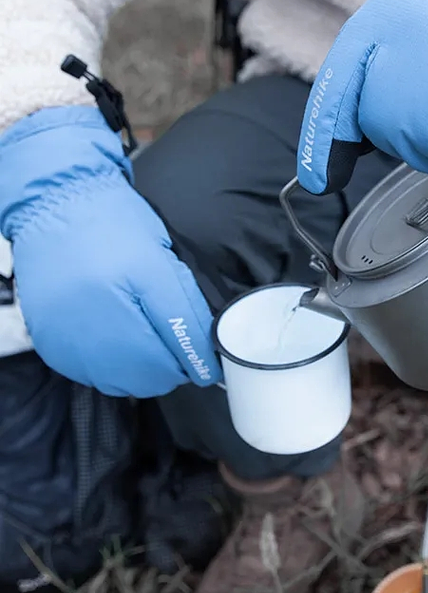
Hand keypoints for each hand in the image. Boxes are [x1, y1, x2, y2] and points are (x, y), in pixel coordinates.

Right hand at [0, 107, 221, 397]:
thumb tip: (204, 351)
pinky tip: (116, 344)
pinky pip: (94, 377)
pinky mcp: (53, 346)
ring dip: (144, 373)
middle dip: (173, 367)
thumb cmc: (116, 227)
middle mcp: (101, 316)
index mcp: (138, 283)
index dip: (201, 357)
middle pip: (153, 373)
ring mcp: (71, 336)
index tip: (209, 364)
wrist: (55, 209)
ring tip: (146, 345)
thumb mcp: (163, 257)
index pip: (181, 339)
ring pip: (125, 383)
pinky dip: (112, 370)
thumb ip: (187, 306)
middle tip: (176, 349)